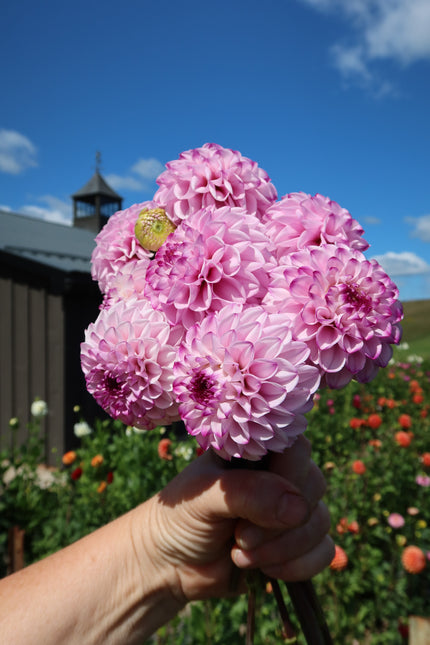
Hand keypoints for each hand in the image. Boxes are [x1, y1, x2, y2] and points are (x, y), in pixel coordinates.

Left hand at [134, 436, 333, 602]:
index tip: (259, 504)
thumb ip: (248, 494)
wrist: (169, 564)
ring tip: (241, 553)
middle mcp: (280, 474)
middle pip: (314, 485)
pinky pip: (324, 551)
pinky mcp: (297, 544)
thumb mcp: (205, 497)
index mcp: (257, 450)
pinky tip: (266, 570)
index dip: (288, 476)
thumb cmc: (180, 516)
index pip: (297, 447)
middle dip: (279, 522)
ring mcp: (291, 509)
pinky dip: (299, 566)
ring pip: (321, 521)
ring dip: (283, 548)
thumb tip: (298, 509)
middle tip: (240, 536)